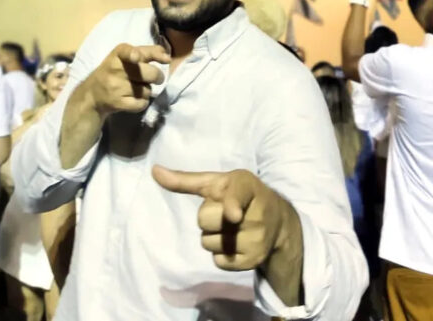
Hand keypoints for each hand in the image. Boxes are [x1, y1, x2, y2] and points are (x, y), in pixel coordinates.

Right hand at [82, 43, 169, 116]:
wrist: (92, 95)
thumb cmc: (115, 71)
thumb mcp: (125, 57)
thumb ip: (147, 52)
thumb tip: (167, 57)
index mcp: (118, 54)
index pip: (126, 51)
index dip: (133, 54)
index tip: (137, 58)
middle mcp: (115, 69)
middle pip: (150, 73)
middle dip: (158, 77)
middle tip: (154, 78)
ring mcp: (115, 87)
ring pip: (148, 90)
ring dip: (146, 91)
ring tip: (135, 89)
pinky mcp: (117, 103)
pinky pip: (142, 104)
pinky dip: (142, 103)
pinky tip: (133, 100)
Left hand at [153, 166, 287, 270]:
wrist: (278, 220)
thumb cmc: (238, 194)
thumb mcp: (216, 182)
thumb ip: (185, 179)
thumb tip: (154, 170)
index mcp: (246, 185)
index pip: (236, 196)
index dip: (231, 205)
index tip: (233, 215)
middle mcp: (255, 212)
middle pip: (204, 220)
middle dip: (207, 217)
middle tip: (224, 212)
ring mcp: (257, 239)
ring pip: (208, 243)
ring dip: (212, 236)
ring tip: (232, 228)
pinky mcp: (254, 261)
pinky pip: (217, 261)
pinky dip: (220, 253)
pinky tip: (236, 243)